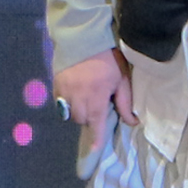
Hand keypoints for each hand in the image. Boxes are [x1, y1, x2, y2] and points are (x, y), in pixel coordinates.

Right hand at [57, 47, 132, 166]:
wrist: (82, 36)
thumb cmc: (107, 57)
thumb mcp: (121, 78)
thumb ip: (125, 102)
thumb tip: (132, 122)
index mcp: (96, 100)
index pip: (96, 127)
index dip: (96, 140)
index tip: (95, 151)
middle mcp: (77, 100)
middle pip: (81, 120)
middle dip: (88, 118)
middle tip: (97, 105)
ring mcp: (63, 93)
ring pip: (70, 113)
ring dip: (78, 110)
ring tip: (85, 98)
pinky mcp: (55, 85)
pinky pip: (60, 101)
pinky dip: (67, 101)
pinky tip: (74, 90)